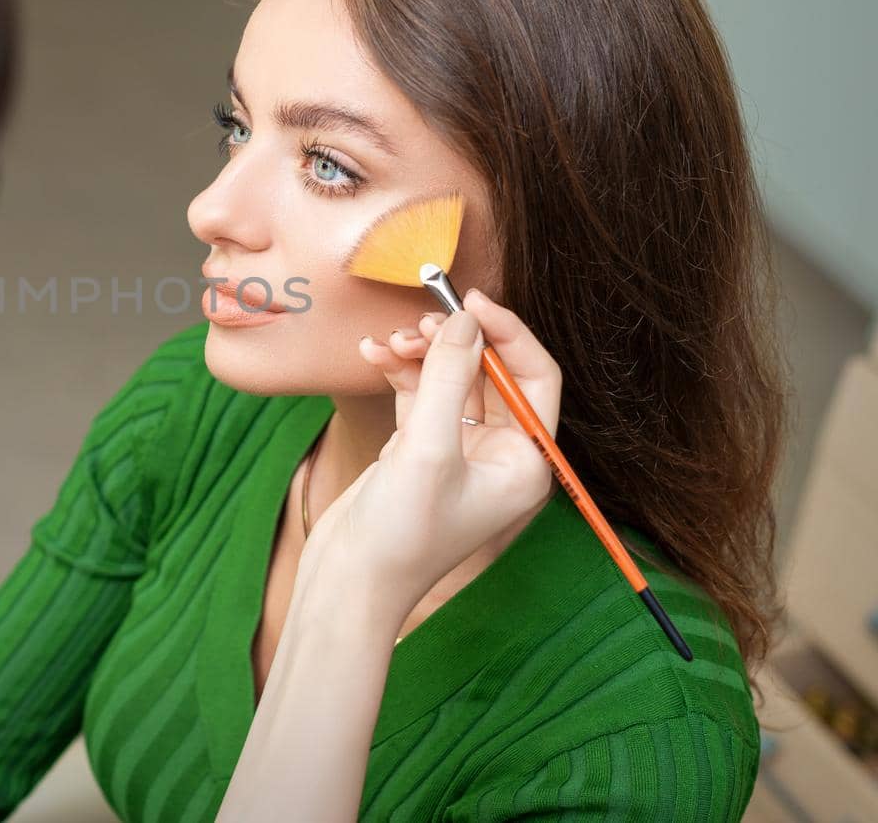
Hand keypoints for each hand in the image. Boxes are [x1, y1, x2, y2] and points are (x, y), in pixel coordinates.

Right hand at [294, 289, 558, 621]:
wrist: (349, 583)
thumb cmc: (400, 533)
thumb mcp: (425, 448)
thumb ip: (445, 376)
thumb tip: (463, 318)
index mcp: (524, 462)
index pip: (535, 377)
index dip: (507, 334)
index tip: (470, 301)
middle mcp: (499, 456)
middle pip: (491, 374)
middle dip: (456, 342)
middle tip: (421, 317)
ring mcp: (459, 453)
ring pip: (451, 379)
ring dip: (421, 353)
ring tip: (390, 341)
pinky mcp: (420, 452)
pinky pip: (420, 394)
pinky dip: (399, 372)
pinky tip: (373, 356)